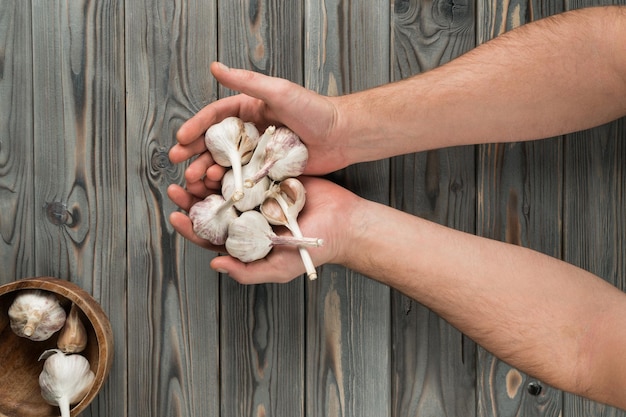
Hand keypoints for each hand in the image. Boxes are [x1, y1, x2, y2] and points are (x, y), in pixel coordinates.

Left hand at [167, 176, 361, 283]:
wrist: (345, 223)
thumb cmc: (314, 250)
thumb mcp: (280, 267)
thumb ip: (248, 270)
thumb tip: (214, 265)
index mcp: (245, 239)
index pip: (211, 235)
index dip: (190, 226)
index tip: (176, 216)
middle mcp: (248, 215)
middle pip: (213, 206)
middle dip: (193, 198)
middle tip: (179, 188)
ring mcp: (259, 194)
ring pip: (226, 185)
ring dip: (209, 178)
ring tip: (198, 172)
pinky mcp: (272, 176)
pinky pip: (249, 168)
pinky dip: (235, 163)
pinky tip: (223, 158)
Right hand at [169, 62, 351, 199]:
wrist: (342, 136)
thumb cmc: (314, 110)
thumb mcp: (279, 91)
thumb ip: (247, 81)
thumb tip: (215, 67)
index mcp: (249, 110)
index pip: (215, 118)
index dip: (196, 127)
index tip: (180, 138)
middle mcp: (250, 132)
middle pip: (215, 143)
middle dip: (194, 153)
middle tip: (179, 163)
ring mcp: (258, 153)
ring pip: (226, 164)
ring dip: (207, 171)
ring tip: (195, 180)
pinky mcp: (268, 172)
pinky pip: (244, 179)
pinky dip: (228, 185)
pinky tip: (216, 191)